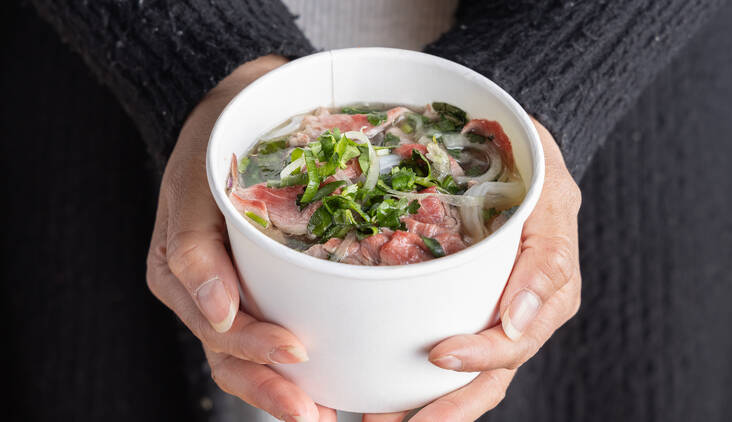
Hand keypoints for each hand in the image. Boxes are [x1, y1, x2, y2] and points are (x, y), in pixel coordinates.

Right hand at [146, 55, 336, 421]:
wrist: (233, 116)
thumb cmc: (211, 148)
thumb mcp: (193, 186)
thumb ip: (194, 252)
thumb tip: (219, 317)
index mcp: (178, 276)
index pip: (216, 330)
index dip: (257, 348)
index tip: (300, 351)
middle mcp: (203, 294)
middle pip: (232, 356)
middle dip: (273, 389)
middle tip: (315, 415)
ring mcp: (229, 292)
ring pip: (250, 354)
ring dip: (284, 387)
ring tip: (323, 414)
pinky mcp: (257, 283)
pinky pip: (270, 325)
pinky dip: (293, 357)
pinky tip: (327, 373)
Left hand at [364, 118, 581, 420]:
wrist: (520, 152)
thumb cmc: (537, 168)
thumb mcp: (552, 198)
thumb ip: (545, 260)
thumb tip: (516, 324)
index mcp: (548, 296)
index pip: (514, 344)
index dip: (479, 358)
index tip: (439, 355)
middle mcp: (520, 315)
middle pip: (487, 378)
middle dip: (444, 409)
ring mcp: (493, 314)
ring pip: (464, 376)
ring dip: (424, 404)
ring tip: (376, 420)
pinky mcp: (467, 304)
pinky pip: (446, 345)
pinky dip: (416, 374)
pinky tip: (380, 385)